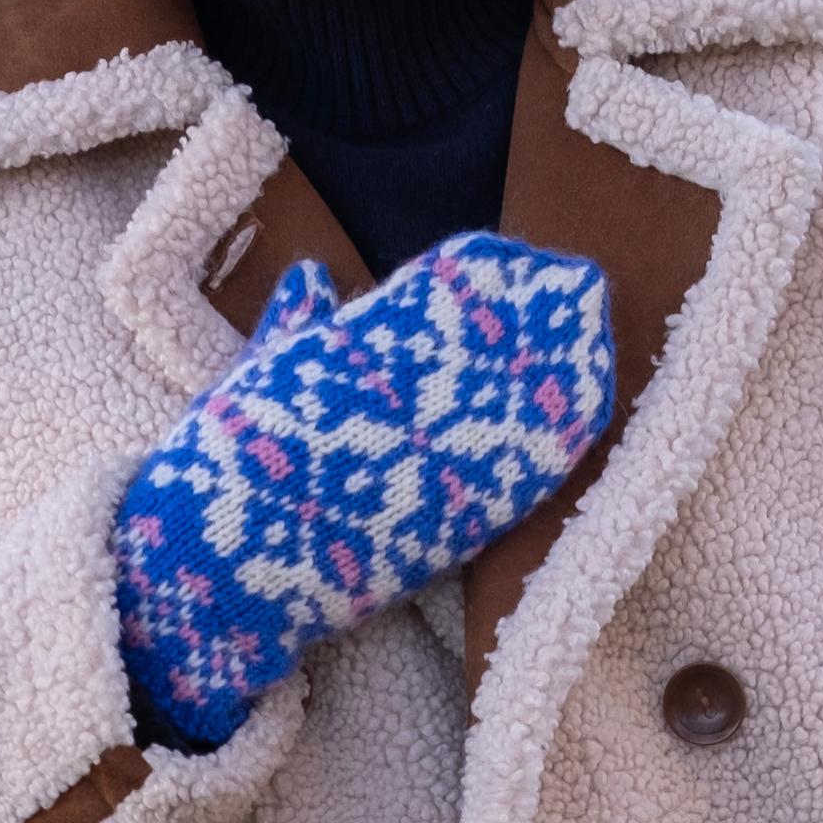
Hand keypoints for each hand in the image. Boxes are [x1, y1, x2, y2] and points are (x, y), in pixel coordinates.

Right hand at [116, 232, 614, 748]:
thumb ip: (293, 325)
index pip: (444, 288)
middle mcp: (408, 386)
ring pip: (524, 388)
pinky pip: (530, 463)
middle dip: (543, 308)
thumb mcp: (254, 376)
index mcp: (358, 343)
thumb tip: (313, 279)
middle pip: (499, 332)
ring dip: (568, 356)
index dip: (493, 272)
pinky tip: (592, 403)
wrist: (228, 559)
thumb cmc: (227, 465)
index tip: (520, 263)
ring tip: (595, 332)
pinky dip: (565, 428)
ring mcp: (440, 449)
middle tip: (581, 288)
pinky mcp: (461, 515)